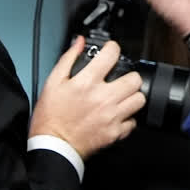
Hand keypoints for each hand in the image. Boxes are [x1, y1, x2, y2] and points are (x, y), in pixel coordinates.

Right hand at [30, 37, 145, 158]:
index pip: (111, 55)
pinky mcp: (115, 132)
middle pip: (134, 79)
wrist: (53, 146)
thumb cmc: (50, 117)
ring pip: (139, 99)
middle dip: (128, 76)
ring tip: (122, 97)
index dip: (113, 48)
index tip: (111, 51)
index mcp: (87, 82)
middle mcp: (103, 98)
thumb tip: (80, 42)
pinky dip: (128, 118)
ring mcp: (111, 116)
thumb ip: (68, 59)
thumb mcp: (53, 82)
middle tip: (120, 79)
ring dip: (132, 96)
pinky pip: (133, 121)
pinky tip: (117, 115)